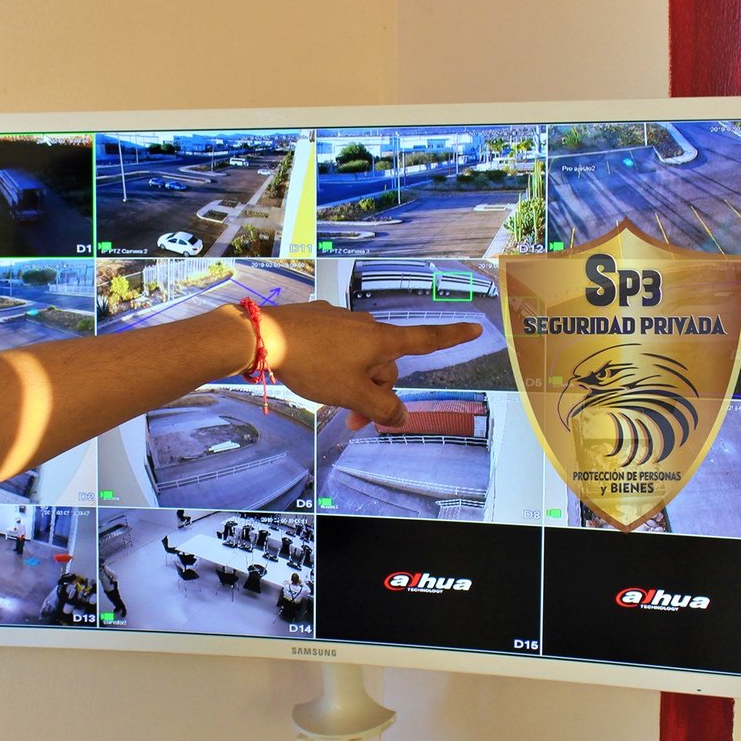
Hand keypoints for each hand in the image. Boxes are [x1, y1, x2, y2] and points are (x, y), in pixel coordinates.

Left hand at [252, 301, 481, 428]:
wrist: (264, 337)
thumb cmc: (313, 364)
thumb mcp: (352, 394)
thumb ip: (381, 408)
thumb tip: (401, 416)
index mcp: (381, 340)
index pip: (426, 339)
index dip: (452, 337)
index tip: (475, 327)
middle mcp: (366, 325)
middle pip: (385, 364)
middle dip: (374, 392)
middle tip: (352, 421)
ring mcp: (340, 319)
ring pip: (358, 358)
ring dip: (351, 381)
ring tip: (326, 397)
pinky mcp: (317, 320)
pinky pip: (336, 347)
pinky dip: (332, 365)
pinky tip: (311, 372)